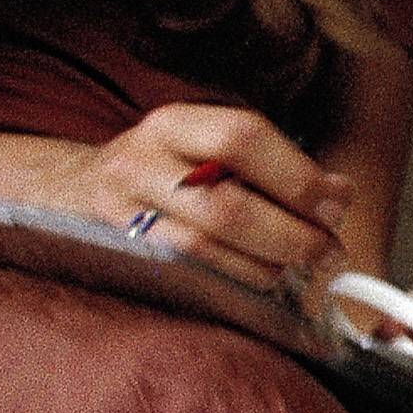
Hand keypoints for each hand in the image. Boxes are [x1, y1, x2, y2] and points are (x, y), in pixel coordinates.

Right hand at [28, 101, 350, 293]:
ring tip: (295, 270)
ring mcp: (121, 216)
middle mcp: (140, 164)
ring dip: (265, 268)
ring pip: (204, 252)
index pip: (242, 138)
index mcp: (173, 125)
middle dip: (290, 235)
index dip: (297, 176)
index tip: (335, 205)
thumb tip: (337, 195)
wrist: (75, 193)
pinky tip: (257, 285)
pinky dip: (233, 286)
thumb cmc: (163, 173)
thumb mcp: (206, 149)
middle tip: (329, 253)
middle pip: (225, 205)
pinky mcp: (119, 260)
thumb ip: (272, 166)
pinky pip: (186, 281)